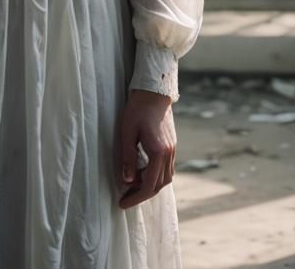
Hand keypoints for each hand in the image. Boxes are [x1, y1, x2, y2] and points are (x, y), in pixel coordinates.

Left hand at [116, 88, 175, 208]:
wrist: (154, 91)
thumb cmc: (138, 109)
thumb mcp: (127, 133)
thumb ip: (128, 158)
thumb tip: (127, 181)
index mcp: (159, 152)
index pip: (149, 185)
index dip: (135, 197)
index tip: (122, 203)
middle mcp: (169, 154)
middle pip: (159, 185)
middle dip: (142, 194)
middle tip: (125, 196)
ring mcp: (172, 150)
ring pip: (165, 178)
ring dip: (149, 185)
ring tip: (132, 183)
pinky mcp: (171, 146)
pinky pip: (166, 169)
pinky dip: (155, 175)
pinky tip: (141, 171)